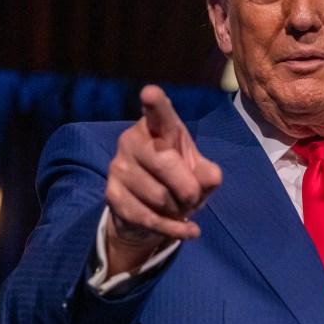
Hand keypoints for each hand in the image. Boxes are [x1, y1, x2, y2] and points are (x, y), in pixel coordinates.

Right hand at [104, 85, 221, 274]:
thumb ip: (209, 174)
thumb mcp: (200, 174)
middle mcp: (132, 140)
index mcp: (158, 126)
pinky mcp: (112, 195)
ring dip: (179, 211)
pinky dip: (173, 229)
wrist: (148, 212)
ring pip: (159, 196)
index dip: (155, 103)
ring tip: (180, 209)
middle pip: (165, 163)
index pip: (158, 113)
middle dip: (188, 189)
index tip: (150, 93)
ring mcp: (118, 167)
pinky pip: (149, 218)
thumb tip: (211, 178)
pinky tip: (187, 230)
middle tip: (193, 197)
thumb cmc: (178, 180)